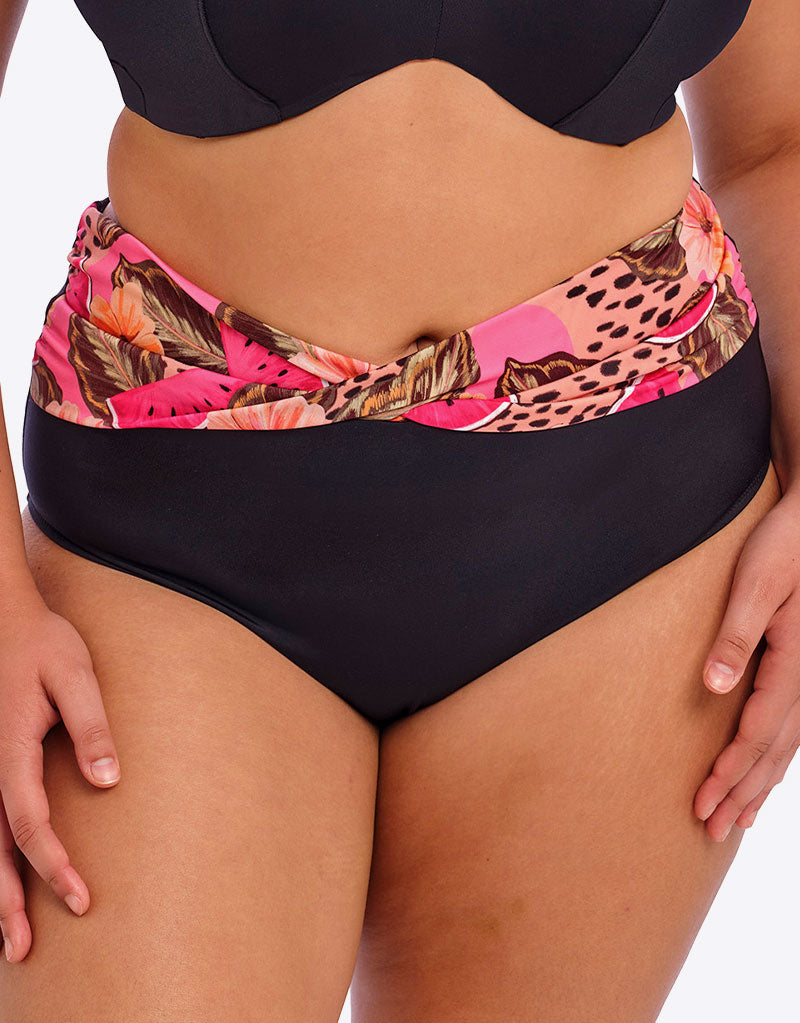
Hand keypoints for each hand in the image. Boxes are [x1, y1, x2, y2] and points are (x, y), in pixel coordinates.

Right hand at [0, 592, 120, 961]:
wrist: (7, 616)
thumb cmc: (44, 643)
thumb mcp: (76, 676)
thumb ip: (91, 726)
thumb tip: (107, 781)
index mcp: (9, 750)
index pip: (30, 825)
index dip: (54, 867)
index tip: (81, 900)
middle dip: (8, 902)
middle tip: (25, 951)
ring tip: (11, 940)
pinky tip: (2, 883)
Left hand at [694, 486, 799, 839]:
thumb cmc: (783, 547)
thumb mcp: (756, 585)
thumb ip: (736, 636)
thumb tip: (714, 685)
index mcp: (795, 662)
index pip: (757, 733)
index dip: (728, 772)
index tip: (701, 802)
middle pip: (774, 751)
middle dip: (742, 792)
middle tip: (711, 829)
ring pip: (787, 746)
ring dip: (760, 784)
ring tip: (736, 819)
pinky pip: (792, 728)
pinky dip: (776, 759)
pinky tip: (764, 774)